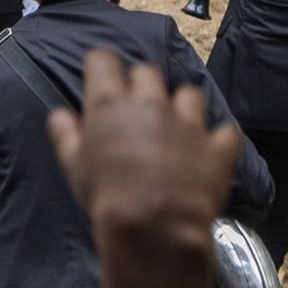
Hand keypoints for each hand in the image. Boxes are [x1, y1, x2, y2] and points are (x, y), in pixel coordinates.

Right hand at [47, 50, 238, 253]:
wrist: (154, 227)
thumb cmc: (105, 195)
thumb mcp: (72, 164)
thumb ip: (64, 131)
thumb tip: (61, 113)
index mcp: (110, 103)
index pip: (103, 60)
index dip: (101, 65)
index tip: (101, 76)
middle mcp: (150, 103)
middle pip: (147, 72)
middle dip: (141, 83)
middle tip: (137, 107)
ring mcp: (188, 123)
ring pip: (190, 94)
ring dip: (181, 104)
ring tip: (177, 123)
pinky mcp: (217, 148)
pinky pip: (226, 131)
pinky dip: (219, 137)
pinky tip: (210, 147)